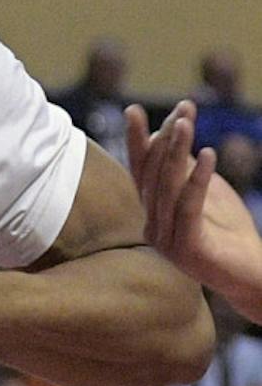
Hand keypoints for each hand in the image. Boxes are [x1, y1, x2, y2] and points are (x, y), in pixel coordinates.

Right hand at [125, 101, 261, 308]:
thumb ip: (186, 170)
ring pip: (166, 188)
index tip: (134, 110)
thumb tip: (173, 132)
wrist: (251, 275)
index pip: (140, 172)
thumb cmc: (230, 233)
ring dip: (176, 151)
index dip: (137, 141)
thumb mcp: (206, 192)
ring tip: (187, 123)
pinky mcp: (187, 250)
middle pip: (151, 176)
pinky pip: (189, 207)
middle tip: (178, 109)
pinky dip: (197, 179)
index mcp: (152, 214)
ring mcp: (166, 241)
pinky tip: (207, 154)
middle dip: (163, 139)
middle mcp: (152, 227)